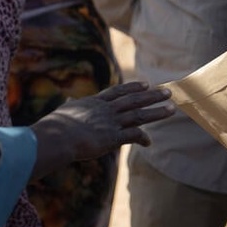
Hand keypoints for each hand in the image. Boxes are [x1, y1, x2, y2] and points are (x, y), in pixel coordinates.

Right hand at [29, 82, 172, 179]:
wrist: (57, 136)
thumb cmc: (54, 126)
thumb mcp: (64, 111)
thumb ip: (70, 106)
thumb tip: (67, 101)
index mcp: (94, 102)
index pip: (117, 92)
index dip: (133, 88)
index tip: (146, 84)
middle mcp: (105, 110)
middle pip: (133, 100)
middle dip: (152, 96)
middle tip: (168, 92)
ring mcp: (110, 123)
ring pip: (138, 115)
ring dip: (156, 112)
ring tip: (171, 109)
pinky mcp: (111, 137)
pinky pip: (132, 136)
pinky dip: (142, 138)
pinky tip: (149, 142)